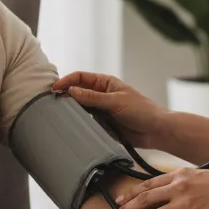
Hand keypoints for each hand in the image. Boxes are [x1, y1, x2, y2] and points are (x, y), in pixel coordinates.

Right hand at [53, 71, 167, 148]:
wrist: (155, 131)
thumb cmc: (142, 111)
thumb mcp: (116, 101)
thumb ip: (93, 98)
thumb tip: (72, 90)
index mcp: (106, 83)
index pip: (81, 77)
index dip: (67, 81)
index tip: (55, 88)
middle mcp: (102, 95)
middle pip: (78, 92)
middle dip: (66, 95)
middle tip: (52, 102)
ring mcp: (101, 109)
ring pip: (81, 108)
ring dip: (72, 110)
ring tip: (59, 114)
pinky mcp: (103, 124)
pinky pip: (87, 122)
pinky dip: (79, 123)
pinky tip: (72, 125)